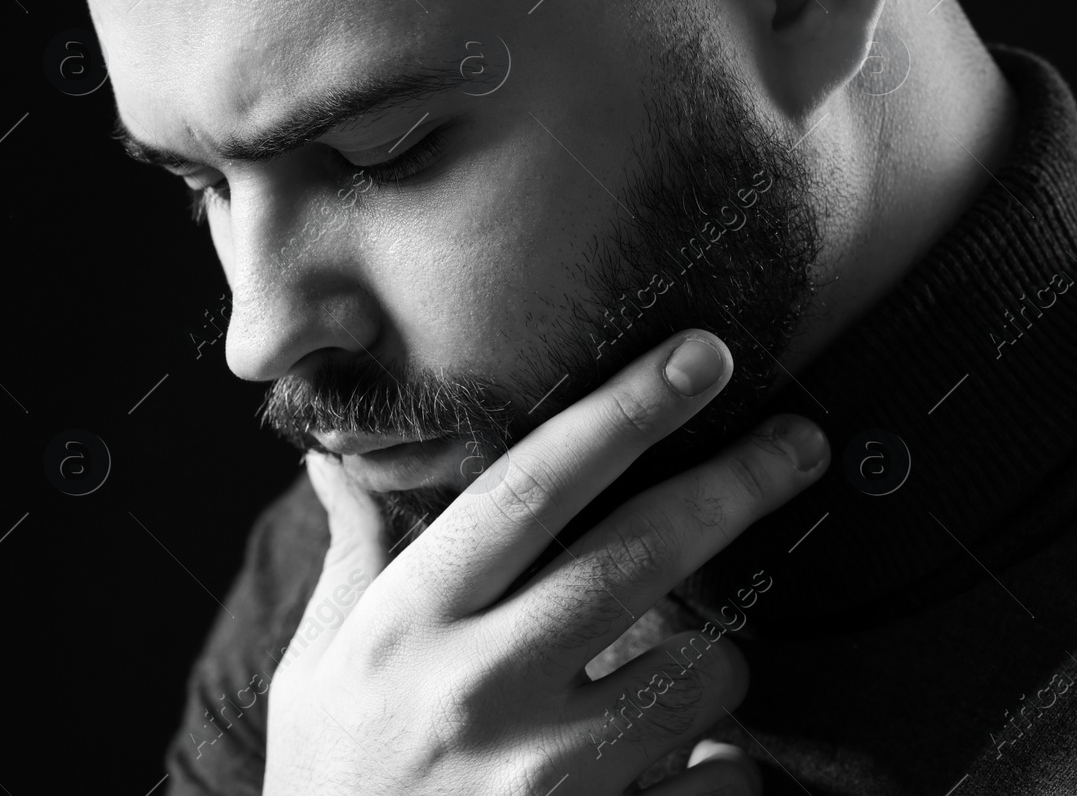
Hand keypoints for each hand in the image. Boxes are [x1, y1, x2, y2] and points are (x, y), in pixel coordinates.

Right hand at [263, 329, 826, 794]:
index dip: (623, 413)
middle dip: (733, 484)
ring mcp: (548, 777)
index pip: (530, 491)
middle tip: (797, 442)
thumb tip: (339, 462)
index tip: (697, 359)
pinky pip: (720, 781)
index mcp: (409, 623)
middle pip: (637, 558)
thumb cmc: (332, 780)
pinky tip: (682, 762)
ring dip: (718, 650)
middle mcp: (481, 689)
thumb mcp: (316, 664)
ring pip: (700, 673)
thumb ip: (355, 559)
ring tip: (686, 655)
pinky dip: (722, 762)